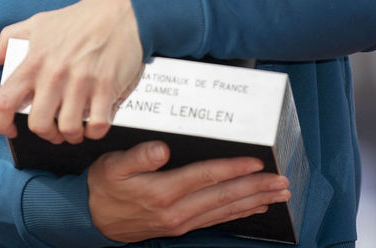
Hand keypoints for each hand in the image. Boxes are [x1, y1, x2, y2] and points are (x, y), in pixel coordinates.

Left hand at [0, 0, 142, 143]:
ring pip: (69, 129)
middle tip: (54, 130)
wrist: (118, 10)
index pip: (3, 102)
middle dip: (46, 134)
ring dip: (71, 135)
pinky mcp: (106, 87)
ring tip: (75, 129)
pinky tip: (95, 123)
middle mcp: (54, 74)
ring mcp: (81, 82)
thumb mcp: (37, 23)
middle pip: (39, 125)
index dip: (1, 124)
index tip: (11, 130)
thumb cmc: (76, 19)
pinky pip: (98, 124)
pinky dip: (95, 131)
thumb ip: (8, 39)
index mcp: (33, 61)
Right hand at [87, 141, 291, 241]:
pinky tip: (254, 207)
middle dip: (256, 188)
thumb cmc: (104, 186)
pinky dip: (238, 213)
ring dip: (254, 201)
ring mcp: (181, 222)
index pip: (206, 177)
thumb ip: (138, 156)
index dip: (233, 168)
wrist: (92, 219)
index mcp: (162, 192)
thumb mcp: (112, 166)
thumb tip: (161, 149)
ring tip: (278, 195)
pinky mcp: (181, 226)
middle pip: (224, 197)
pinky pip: (216, 219)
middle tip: (282, 182)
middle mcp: (176, 210)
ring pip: (224, 210)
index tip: (257, 162)